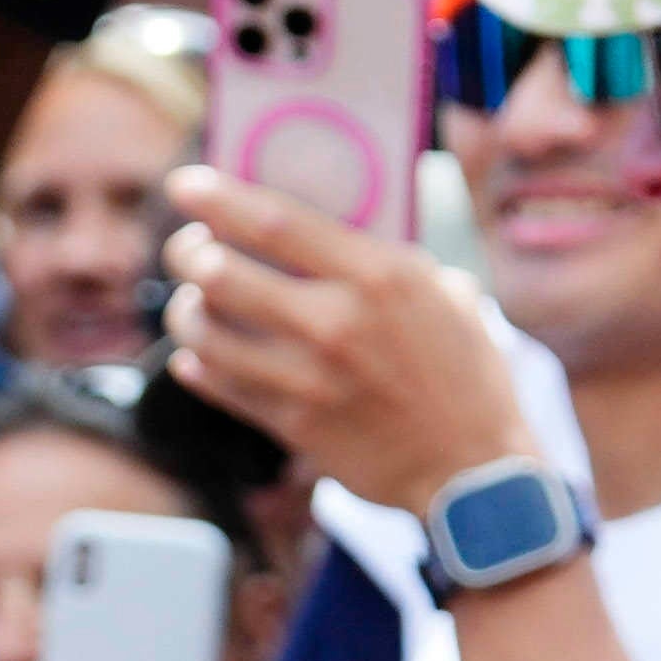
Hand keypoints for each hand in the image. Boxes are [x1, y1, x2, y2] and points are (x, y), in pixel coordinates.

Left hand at [152, 166, 535, 515]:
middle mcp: (337, 322)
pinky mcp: (295, 427)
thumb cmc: (467, 378)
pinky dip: (198, 366)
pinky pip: (220, 386)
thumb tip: (334, 230)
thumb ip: (390, 261)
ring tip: (192, 305)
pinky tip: (197, 355)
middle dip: (186, 254)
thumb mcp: (447, 296)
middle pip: (221, 273)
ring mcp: (310, 379)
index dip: (216, 197)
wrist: (476, 474)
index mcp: (379, 276)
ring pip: (206, 333)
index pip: (274, 221)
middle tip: (186, 250)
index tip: (184, 186)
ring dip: (186, 312)